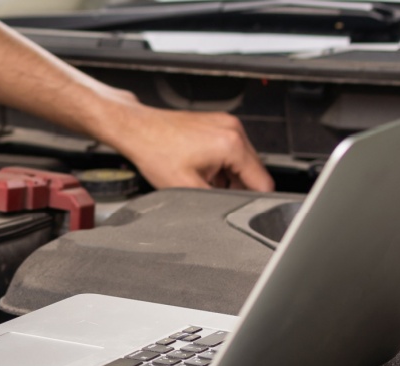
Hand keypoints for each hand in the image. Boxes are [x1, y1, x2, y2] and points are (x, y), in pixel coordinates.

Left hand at [95, 103, 274, 191]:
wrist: (136, 129)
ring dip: (227, 174)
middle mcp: (233, 129)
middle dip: (235, 185)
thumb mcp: (187, 188)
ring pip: (241, 160)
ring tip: (200, 175)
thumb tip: (236, 208)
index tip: (240, 207)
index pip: (263, 182)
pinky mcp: (217, 122)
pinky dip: (220, 162)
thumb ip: (219, 200)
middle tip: (209, 189)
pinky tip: (199, 165)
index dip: (253, 200)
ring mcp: (225, 122)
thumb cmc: (154, 152)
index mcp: (232, 144)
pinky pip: (230, 148)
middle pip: (253, 170)